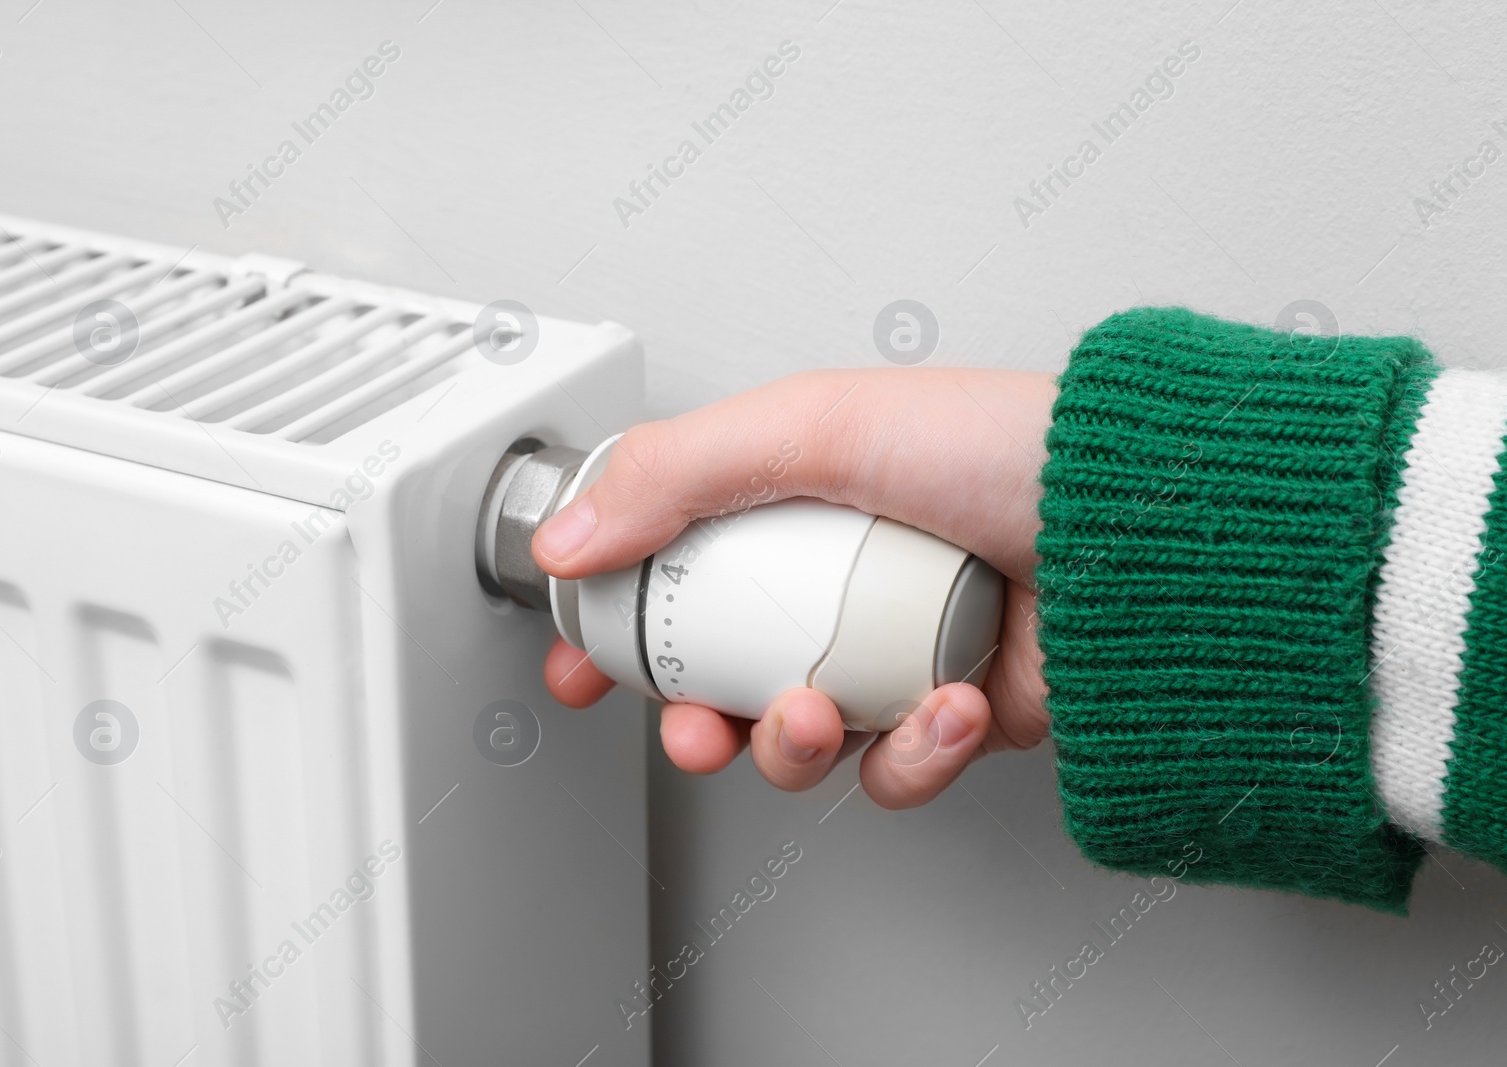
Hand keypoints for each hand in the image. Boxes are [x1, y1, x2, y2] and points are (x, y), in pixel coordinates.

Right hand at [532, 367, 1053, 808]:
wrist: (1147, 529)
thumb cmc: (1006, 449)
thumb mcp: (813, 429)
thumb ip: (674, 473)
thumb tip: (569, 534)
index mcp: (799, 499)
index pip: (676, 560)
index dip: (618, 617)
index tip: (581, 656)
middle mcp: (842, 575)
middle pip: (723, 672)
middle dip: (694, 719)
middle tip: (694, 726)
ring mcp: (897, 648)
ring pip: (799, 736)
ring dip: (793, 743)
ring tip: (821, 710)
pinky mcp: (956, 711)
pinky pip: (895, 767)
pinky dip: (911, 753)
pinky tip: (946, 706)